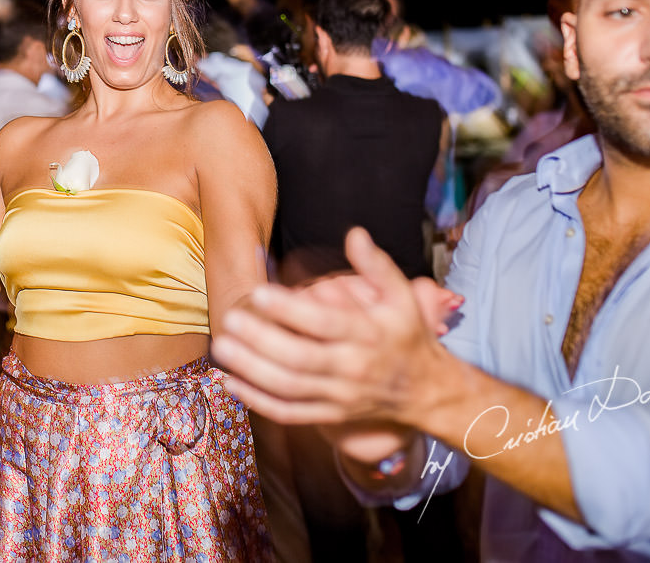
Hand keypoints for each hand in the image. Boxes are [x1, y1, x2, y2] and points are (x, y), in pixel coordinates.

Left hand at [213, 227, 456, 428]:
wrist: (427, 392)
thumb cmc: (408, 336)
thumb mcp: (403, 297)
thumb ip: (377, 265)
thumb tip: (355, 233)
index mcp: (368, 335)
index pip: (323, 323)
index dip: (289, 310)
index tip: (259, 292)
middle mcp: (351, 369)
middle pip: (299, 359)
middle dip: (261, 340)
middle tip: (230, 320)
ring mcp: (339, 397)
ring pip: (289, 387)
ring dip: (251, 370)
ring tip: (222, 348)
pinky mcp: (330, 416)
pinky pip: (289, 413)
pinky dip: (258, 400)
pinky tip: (231, 382)